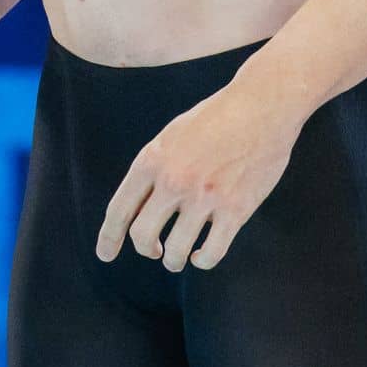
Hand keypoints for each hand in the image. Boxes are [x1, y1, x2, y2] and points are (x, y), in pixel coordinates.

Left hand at [95, 77, 303, 271]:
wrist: (261, 106)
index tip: (106, 254)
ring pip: (175, 252)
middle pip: (142, 236)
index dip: (109, 237)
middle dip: (146, 249)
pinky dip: (202, 260)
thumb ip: (154, 168)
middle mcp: (174, 180)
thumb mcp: (172, 135)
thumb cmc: (216, 119)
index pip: (120, 209)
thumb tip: (138, 206)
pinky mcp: (235, 210)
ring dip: (174, 260)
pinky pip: (210, 253)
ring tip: (179, 255)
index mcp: (153, 159)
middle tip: (154, 250)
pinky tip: (201, 254)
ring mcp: (204, 197)